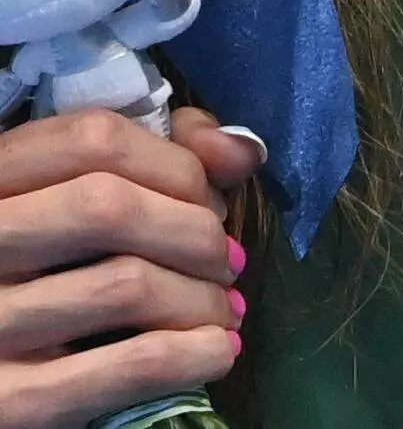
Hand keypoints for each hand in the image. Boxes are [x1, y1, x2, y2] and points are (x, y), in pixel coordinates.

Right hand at [0, 109, 244, 423]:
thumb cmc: (40, 274)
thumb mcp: (71, 200)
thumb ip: (155, 159)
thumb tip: (241, 149)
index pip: (94, 139)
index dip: (176, 165)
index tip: (210, 200)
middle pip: (111, 208)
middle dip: (195, 233)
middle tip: (226, 261)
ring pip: (126, 286)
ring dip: (203, 299)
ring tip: (224, 311)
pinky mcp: (8, 401)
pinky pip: (130, 364)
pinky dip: (194, 354)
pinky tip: (215, 353)